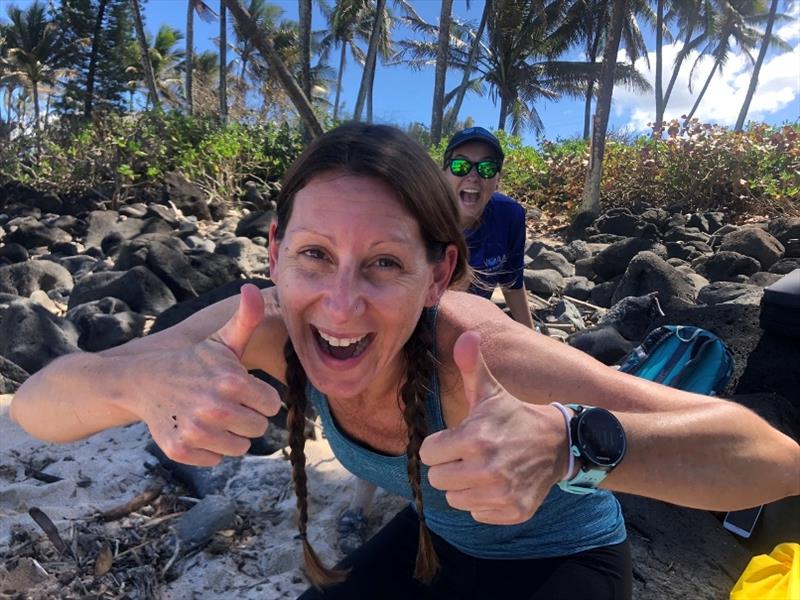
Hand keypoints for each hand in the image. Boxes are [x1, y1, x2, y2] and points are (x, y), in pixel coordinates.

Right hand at [131, 284, 280, 465]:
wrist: (143, 381)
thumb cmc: (194, 360)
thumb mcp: (223, 339)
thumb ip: (246, 318)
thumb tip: (252, 288)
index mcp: (232, 381)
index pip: (272, 405)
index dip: (260, 397)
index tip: (243, 388)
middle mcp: (215, 409)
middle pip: (259, 428)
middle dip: (248, 416)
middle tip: (227, 402)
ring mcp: (196, 431)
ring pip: (240, 447)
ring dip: (231, 434)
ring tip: (213, 415)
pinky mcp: (181, 450)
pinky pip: (216, 460)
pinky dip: (209, 449)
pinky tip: (196, 428)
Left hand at [419, 331, 566, 523]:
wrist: (557, 444)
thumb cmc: (514, 415)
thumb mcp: (491, 390)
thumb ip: (472, 366)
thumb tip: (466, 335)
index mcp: (474, 438)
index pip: (428, 453)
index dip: (440, 445)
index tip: (458, 438)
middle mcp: (487, 469)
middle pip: (438, 479)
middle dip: (449, 466)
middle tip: (470, 454)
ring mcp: (501, 493)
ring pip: (455, 500)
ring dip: (464, 486)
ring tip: (483, 468)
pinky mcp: (513, 511)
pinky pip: (477, 514)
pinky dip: (483, 503)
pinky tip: (498, 484)